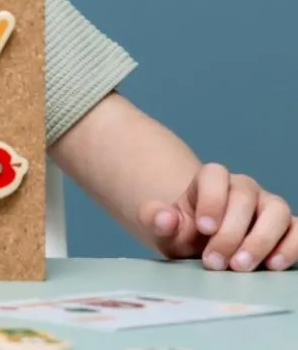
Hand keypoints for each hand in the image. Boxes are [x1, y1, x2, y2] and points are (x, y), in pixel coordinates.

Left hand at [139, 162, 297, 270]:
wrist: (202, 247)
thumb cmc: (184, 234)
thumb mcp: (164, 229)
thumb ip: (157, 219)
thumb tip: (164, 216)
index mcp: (210, 180)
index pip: (215, 174)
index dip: (211, 199)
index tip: (203, 229)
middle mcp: (242, 188)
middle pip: (244, 196)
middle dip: (230, 232)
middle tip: (215, 262)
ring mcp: (266, 206)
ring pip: (276, 209)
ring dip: (260, 240)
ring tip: (240, 266)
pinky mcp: (286, 228)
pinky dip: (291, 245)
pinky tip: (273, 265)